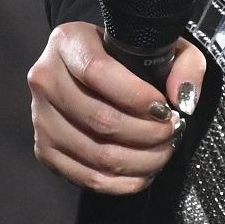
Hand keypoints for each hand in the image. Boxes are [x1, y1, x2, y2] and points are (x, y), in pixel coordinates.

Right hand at [28, 22, 207, 195]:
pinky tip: (144, 173)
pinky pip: (84, 176)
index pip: (97, 72)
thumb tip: (184, 101)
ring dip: (139, 159)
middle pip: (98, 118)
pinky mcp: (44, 149)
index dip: (135, 95)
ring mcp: (40, 118)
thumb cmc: (131, 54)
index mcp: (67, 42)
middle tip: (173, 131)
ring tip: (164, 150)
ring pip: (94, 152)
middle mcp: (45, 79)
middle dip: (146, 132)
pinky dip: (120, 181)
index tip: (165, 108)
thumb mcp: (163, 44)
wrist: (91, 66)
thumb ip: (184, 66)